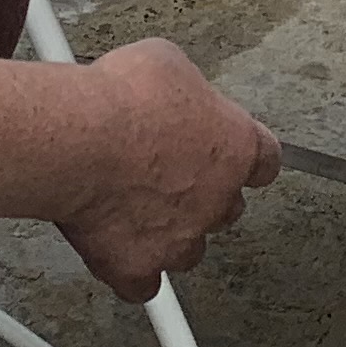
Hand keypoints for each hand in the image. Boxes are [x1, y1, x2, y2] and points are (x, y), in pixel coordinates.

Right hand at [55, 39, 279, 300]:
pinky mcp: (139, 267)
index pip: (265, 160)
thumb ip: (184, 91)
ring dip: (171, 231)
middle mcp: (218, 199)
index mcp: (236, 147)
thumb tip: (174, 90)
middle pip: (227, 207)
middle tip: (168, 172)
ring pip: (188, 248)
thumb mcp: (167, 63)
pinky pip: (143, 283)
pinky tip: (117, 247)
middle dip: (204, 195)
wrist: (79, 141)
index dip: (247, 159)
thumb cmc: (122, 98)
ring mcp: (181, 239)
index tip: (236, 157)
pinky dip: (132, 269)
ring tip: (136, 204)